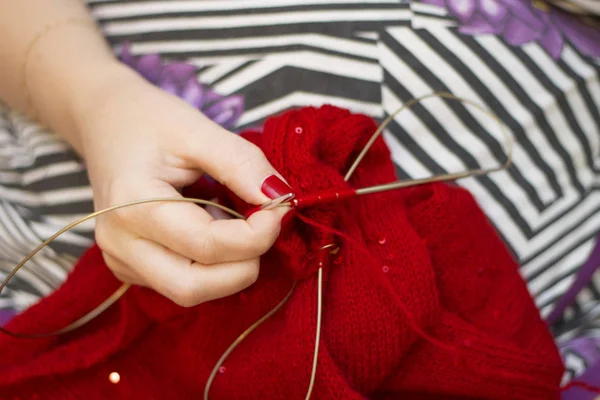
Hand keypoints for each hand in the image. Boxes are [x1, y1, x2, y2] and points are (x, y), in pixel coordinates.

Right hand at [72, 65, 290, 306]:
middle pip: (193, 287)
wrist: (105, 123)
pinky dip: (212, 266)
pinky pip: (181, 282)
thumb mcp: (198, 130)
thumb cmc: (149, 122)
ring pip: (189, 292)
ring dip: (229, 268)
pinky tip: (214, 229)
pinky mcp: (130, 267)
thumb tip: (279, 198)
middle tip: (265, 228)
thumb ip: (241, 163)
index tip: (281, 207)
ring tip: (237, 223)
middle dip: (243, 267)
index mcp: (132, 206)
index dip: (256, 235)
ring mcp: (120, 260)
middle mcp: (119, 244)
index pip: (207, 245)